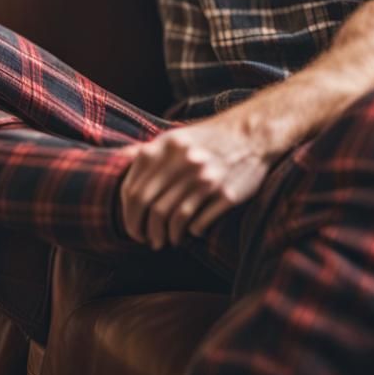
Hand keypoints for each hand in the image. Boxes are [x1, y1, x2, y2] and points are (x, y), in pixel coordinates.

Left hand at [119, 117, 272, 249]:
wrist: (252, 134)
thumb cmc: (209, 139)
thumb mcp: (175, 137)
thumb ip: (149, 152)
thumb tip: (121, 159)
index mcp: (165, 147)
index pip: (133, 191)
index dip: (129, 215)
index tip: (134, 227)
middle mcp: (183, 161)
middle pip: (150, 208)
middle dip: (144, 230)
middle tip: (148, 240)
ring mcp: (206, 178)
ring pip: (173, 219)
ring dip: (167, 236)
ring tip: (168, 240)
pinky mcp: (226, 194)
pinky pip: (198, 223)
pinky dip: (190, 233)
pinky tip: (191, 232)